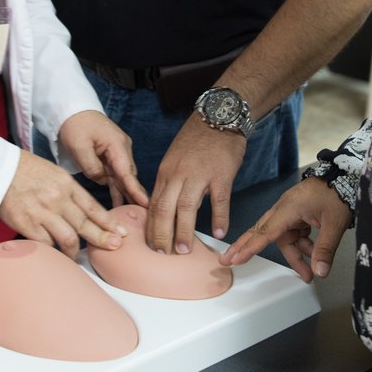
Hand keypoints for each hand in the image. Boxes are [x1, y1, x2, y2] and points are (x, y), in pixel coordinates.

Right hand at [0, 150, 129, 256]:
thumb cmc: (25, 170)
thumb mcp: (54, 173)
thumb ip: (69, 192)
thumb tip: (83, 212)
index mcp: (66, 184)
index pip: (93, 207)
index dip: (108, 222)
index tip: (120, 232)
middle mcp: (58, 199)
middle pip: (85, 224)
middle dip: (102, 238)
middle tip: (114, 247)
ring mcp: (42, 213)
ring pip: (68, 239)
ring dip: (76, 252)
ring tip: (79, 258)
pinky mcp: (27, 225)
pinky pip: (46, 244)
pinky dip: (53, 252)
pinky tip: (57, 257)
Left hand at [55, 110, 148, 208]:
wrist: (72, 110)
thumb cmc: (75, 125)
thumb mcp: (79, 146)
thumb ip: (92, 167)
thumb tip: (102, 181)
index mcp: (117, 145)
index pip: (127, 172)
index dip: (136, 190)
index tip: (146, 203)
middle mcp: (121, 149)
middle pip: (128, 176)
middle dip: (134, 195)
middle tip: (142, 215)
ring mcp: (117, 153)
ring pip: (122, 177)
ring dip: (125, 193)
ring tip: (132, 214)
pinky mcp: (110, 156)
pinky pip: (115, 175)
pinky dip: (117, 187)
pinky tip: (119, 202)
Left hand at [145, 115, 246, 255]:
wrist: (217, 117)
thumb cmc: (196, 139)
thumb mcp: (174, 159)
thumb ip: (169, 182)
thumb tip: (164, 208)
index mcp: (166, 172)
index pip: (153, 204)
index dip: (151, 227)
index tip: (150, 245)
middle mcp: (178, 174)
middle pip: (165, 208)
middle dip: (161, 234)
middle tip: (162, 254)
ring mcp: (200, 174)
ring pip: (187, 206)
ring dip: (184, 230)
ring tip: (183, 250)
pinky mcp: (221, 174)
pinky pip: (219, 199)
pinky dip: (219, 217)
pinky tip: (219, 232)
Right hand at [220, 178, 351, 282]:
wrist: (345, 176)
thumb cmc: (338, 193)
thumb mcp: (334, 223)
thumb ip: (325, 249)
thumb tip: (319, 271)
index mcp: (289, 208)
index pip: (266, 232)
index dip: (250, 247)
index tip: (236, 258)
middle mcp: (285, 209)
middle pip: (263, 232)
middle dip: (248, 247)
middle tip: (229, 260)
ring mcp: (291, 211)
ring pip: (284, 238)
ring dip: (295, 255)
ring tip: (308, 272)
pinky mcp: (298, 213)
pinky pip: (294, 234)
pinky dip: (302, 246)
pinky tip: (313, 254)